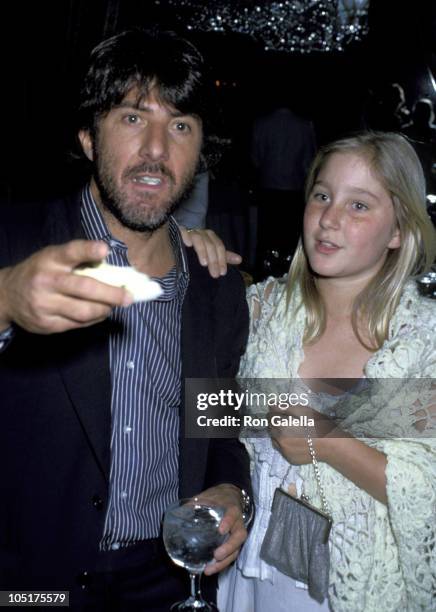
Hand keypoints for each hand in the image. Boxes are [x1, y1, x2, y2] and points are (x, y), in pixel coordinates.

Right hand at [0, 240, 132, 333]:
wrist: (8, 295)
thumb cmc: (41, 272)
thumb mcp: (54, 258)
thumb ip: (79, 260)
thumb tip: (114, 269)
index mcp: (50, 259)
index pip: (70, 252)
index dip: (88, 250)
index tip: (104, 249)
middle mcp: (46, 281)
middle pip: (84, 288)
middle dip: (111, 294)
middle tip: (128, 298)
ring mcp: (44, 304)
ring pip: (83, 311)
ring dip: (104, 309)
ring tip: (114, 306)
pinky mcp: (46, 324)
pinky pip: (77, 325)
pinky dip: (93, 320)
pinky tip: (99, 313)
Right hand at [180, 227, 241, 277]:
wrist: (179, 239)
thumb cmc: (198, 249)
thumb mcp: (212, 253)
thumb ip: (224, 256)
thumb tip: (239, 260)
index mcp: (210, 237)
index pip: (219, 246)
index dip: (222, 260)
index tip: (222, 273)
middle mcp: (202, 233)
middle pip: (210, 245)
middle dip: (214, 260)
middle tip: (214, 274)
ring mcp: (190, 231)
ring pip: (199, 239)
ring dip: (202, 251)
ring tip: (204, 264)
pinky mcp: (179, 230)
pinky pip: (183, 231)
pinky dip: (186, 236)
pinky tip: (187, 244)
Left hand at [196, 483, 246, 574]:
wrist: (229, 497)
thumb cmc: (218, 498)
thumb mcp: (208, 496)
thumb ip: (197, 503)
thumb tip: (181, 511)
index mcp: (232, 509)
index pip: (232, 515)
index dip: (228, 522)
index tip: (221, 530)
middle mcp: (238, 523)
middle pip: (239, 536)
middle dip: (229, 547)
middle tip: (217, 555)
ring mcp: (237, 534)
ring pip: (236, 549)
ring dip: (224, 561)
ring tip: (209, 569)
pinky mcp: (233, 543)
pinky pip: (231, 555)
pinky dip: (222, 564)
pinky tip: (210, 569)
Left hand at [269, 404, 338, 464]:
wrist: (332, 446)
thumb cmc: (320, 425)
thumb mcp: (304, 411)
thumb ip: (286, 407)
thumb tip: (272, 405)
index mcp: (282, 426)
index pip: (270, 416)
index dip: (274, 411)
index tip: (280, 410)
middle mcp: (279, 440)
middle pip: (270, 428)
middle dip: (275, 422)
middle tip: (286, 419)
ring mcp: (284, 451)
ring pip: (274, 439)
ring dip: (277, 433)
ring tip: (289, 430)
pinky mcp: (289, 459)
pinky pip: (281, 449)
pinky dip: (283, 443)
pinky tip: (293, 440)